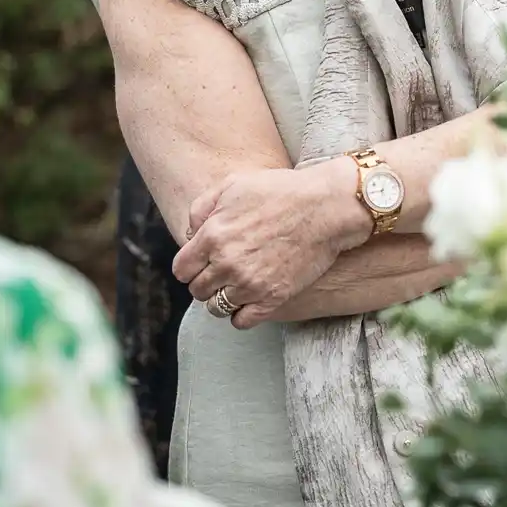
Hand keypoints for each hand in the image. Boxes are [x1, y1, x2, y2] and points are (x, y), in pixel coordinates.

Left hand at [173, 161, 362, 328]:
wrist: (325, 207)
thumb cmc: (281, 191)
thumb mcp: (233, 184)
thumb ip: (202, 207)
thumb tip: (191, 232)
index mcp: (212, 236)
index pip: (181, 269)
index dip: (190, 265)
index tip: (202, 262)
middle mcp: (226, 264)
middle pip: (197, 290)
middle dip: (206, 280)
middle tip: (222, 271)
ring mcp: (249, 284)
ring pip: (216, 308)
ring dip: (222, 298)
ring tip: (235, 286)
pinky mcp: (272, 298)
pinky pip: (241, 321)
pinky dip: (240, 314)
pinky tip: (249, 299)